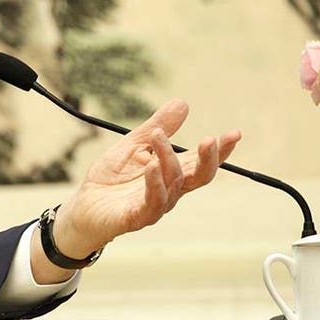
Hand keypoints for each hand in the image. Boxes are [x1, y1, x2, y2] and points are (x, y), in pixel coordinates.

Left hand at [52, 99, 241, 257]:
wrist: (84, 207)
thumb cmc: (110, 179)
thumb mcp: (132, 145)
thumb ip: (157, 127)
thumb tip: (183, 103)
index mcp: (172, 172)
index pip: (202, 161)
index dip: (220, 150)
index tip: (235, 133)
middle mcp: (170, 190)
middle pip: (199, 177)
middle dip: (209, 159)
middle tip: (210, 139)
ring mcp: (155, 205)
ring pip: (174, 184)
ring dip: (168, 159)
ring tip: (158, 137)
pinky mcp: (136, 217)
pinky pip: (152, 203)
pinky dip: (154, 184)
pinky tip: (151, 166)